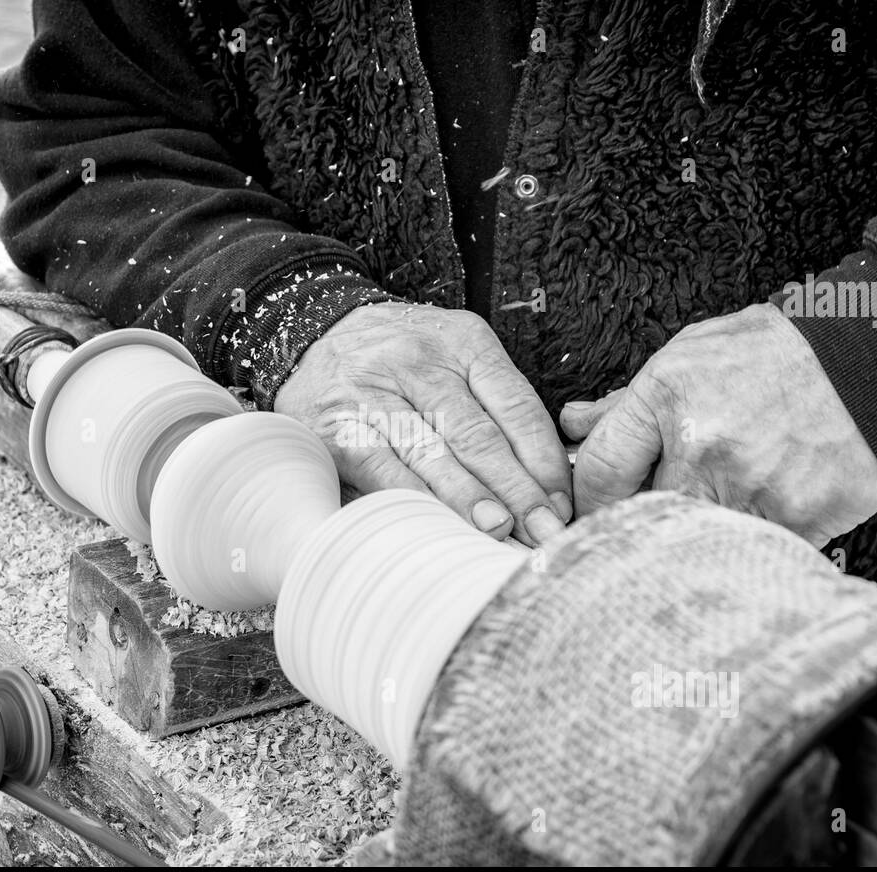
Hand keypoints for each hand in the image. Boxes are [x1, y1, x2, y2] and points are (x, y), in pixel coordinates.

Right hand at [275, 301, 571, 544]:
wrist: (315, 334)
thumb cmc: (402, 360)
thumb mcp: (455, 358)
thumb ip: (494, 406)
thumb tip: (544, 482)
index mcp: (463, 343)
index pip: (516, 405)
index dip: (543, 460)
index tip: (561, 503)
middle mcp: (419, 361)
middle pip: (479, 435)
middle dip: (516, 490)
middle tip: (542, 530)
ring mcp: (375, 392)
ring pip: (433, 453)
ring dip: (469, 499)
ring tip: (500, 532)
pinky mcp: (339, 426)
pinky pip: (384, 470)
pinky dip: (414, 500)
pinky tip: (439, 526)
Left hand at [561, 303, 876, 546]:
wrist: (876, 360)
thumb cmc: (774, 354)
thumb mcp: (690, 357)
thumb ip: (627, 402)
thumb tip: (572, 426)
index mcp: (670, 399)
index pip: (598, 472)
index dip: (586, 500)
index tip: (591, 512)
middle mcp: (706, 448)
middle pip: (642, 517)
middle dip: (641, 520)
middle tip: (656, 515)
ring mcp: (754, 489)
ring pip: (698, 539)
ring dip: (699, 531)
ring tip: (720, 503)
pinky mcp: (801, 520)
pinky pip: (756, 550)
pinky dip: (753, 540)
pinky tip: (766, 506)